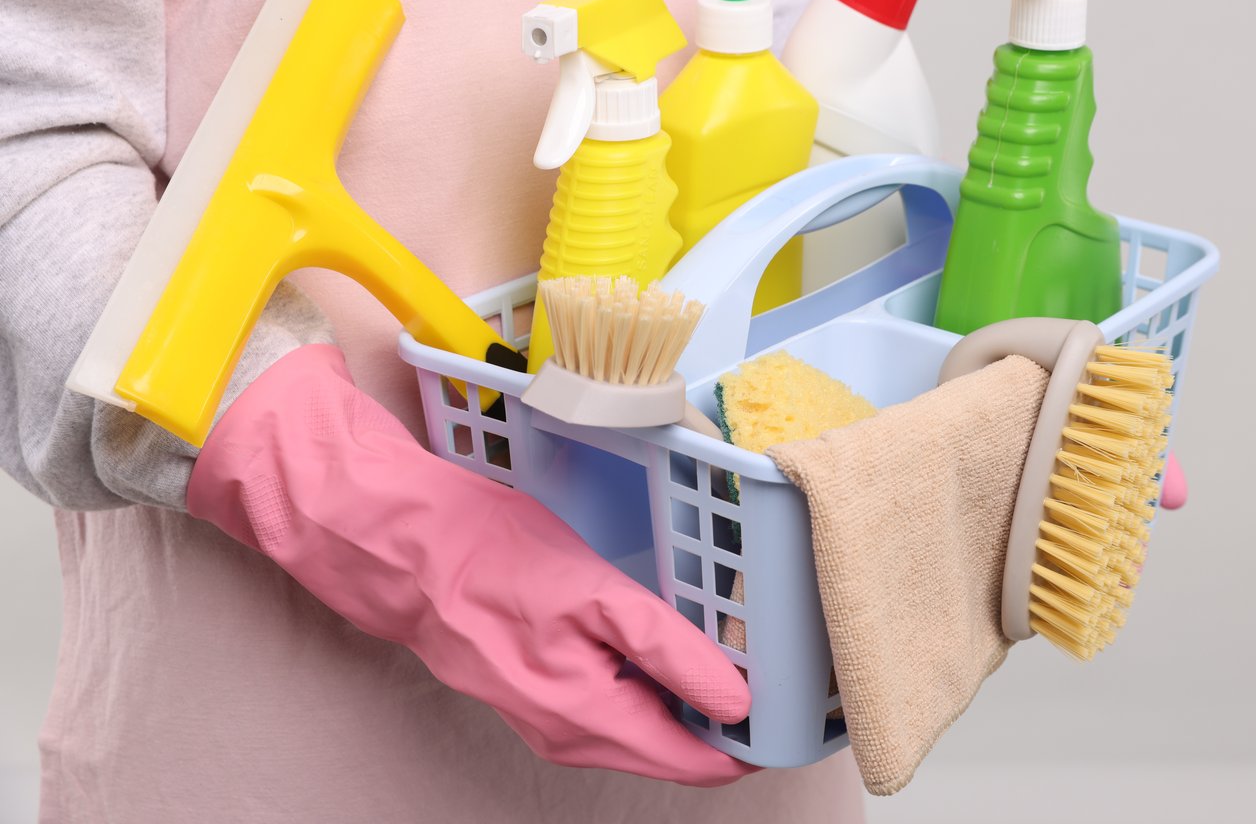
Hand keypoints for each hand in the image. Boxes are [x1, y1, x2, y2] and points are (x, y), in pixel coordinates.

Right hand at [188, 344, 753, 785]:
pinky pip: (615, 706)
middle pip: (676, 750)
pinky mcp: (540, 692)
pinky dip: (651, 682)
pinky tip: (668, 640)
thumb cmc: (490, 562)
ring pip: (646, 727)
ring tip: (730, 647)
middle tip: (770, 661)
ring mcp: (552, 719)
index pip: (698, 763)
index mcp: (590, 722)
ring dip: (690, 698)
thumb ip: (670, 651)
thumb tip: (736, 700)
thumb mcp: (596, 595)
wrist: (403, 551)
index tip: (793, 703)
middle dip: (727, 717)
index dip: (753, 740)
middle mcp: (572, 737)